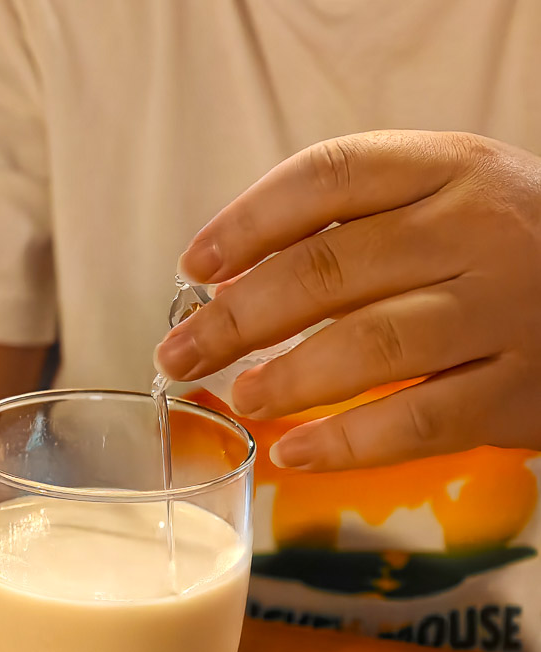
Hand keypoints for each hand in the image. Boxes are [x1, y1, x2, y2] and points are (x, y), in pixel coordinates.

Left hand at [154, 130, 540, 469]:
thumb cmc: (499, 252)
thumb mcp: (443, 205)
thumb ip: (355, 229)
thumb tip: (232, 283)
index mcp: (448, 167)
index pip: (327, 176)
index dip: (247, 222)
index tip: (194, 268)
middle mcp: (476, 228)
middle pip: (329, 267)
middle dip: (236, 318)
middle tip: (178, 354)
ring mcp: (502, 310)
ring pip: (370, 345)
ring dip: (286, 377)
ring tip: (238, 397)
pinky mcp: (520, 390)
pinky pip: (417, 420)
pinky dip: (346, 442)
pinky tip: (293, 452)